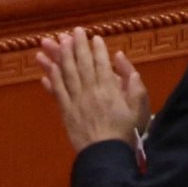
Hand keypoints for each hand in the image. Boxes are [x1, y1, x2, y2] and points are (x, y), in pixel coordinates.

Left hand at [34, 27, 152, 151]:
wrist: (105, 155)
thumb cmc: (125, 132)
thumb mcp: (139, 107)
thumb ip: (133, 82)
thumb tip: (120, 59)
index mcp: (109, 89)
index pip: (101, 63)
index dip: (97, 49)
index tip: (94, 37)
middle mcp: (91, 91)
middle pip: (82, 64)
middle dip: (78, 45)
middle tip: (74, 31)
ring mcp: (76, 101)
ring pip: (67, 73)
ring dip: (62, 56)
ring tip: (57, 41)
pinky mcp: (66, 112)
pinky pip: (58, 92)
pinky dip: (52, 78)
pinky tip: (48, 68)